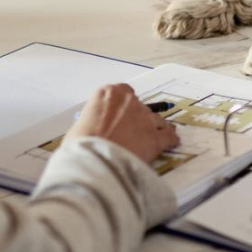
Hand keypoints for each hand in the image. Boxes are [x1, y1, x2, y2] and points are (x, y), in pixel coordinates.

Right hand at [64, 84, 180, 162]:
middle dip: (138, 119)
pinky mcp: (155, 138)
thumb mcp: (80, 125)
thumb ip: (94, 121)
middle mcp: (129, 102)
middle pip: (140, 107)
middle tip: (132, 133)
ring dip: (155, 127)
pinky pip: (168, 136)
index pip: (123, 91)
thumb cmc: (80, 144)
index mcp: (109, 94)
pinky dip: (170, 140)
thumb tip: (96, 130)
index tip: (121, 115)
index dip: (123, 106)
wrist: (93, 160)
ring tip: (155, 136)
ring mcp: (145, 118)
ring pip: (156, 120)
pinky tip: (171, 143)